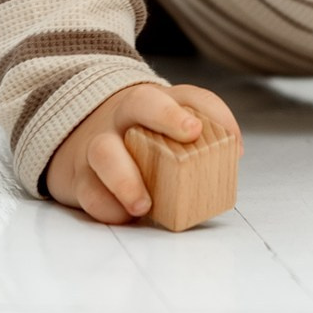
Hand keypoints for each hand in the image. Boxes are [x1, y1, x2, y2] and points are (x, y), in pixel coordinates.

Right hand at [45, 79, 243, 222]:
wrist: (78, 138)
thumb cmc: (136, 136)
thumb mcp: (165, 126)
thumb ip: (202, 132)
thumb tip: (233, 152)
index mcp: (153, 104)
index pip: (185, 95)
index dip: (204, 109)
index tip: (202, 128)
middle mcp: (125, 116)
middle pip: (140, 103)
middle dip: (166, 116)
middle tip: (191, 134)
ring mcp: (98, 144)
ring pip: (105, 151)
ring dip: (125, 178)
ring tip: (143, 205)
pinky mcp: (80, 177)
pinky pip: (89, 191)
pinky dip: (107, 206)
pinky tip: (124, 217)